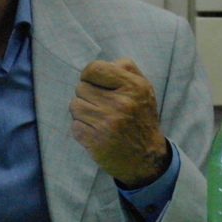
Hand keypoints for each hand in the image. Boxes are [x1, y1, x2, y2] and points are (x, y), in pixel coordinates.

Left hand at [70, 59, 170, 187]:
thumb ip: (126, 68)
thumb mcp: (143, 88)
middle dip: (88, 96)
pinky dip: (83, 129)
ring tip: (98, 119)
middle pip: (81, 87)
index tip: (95, 84)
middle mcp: (121, 104)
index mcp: (133, 87)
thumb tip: (104, 63)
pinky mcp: (96, 141)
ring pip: (75, 105)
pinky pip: (75, 125)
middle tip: (102, 106)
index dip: (89, 74)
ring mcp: (108, 123)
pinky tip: (97, 133)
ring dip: (83, 112)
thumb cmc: (141, 118)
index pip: (95, 68)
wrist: (146, 158)